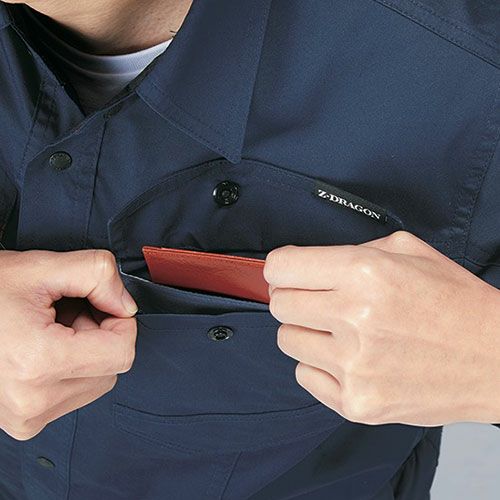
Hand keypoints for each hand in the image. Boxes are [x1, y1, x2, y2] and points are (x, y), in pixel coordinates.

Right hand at [0, 249, 137, 439]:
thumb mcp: (41, 268)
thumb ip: (97, 274)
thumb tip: (126, 303)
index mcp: (38, 363)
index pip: (122, 353)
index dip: (121, 322)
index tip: (104, 305)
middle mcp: (32, 401)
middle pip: (111, 369)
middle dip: (99, 334)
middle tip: (66, 313)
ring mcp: (26, 417)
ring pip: (96, 382)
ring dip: (85, 351)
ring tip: (50, 329)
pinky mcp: (24, 422)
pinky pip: (74, 393)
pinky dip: (70, 368)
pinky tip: (43, 347)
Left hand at [263, 231, 499, 425]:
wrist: (496, 359)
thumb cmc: (453, 301)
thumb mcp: (407, 251)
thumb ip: (350, 250)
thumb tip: (305, 265)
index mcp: (364, 273)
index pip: (281, 267)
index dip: (280, 268)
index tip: (287, 273)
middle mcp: (355, 318)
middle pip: (279, 305)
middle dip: (293, 297)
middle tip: (319, 300)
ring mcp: (354, 366)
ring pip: (287, 340)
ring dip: (306, 331)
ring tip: (339, 330)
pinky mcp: (357, 402)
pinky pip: (304, 374)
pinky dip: (318, 364)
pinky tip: (348, 357)